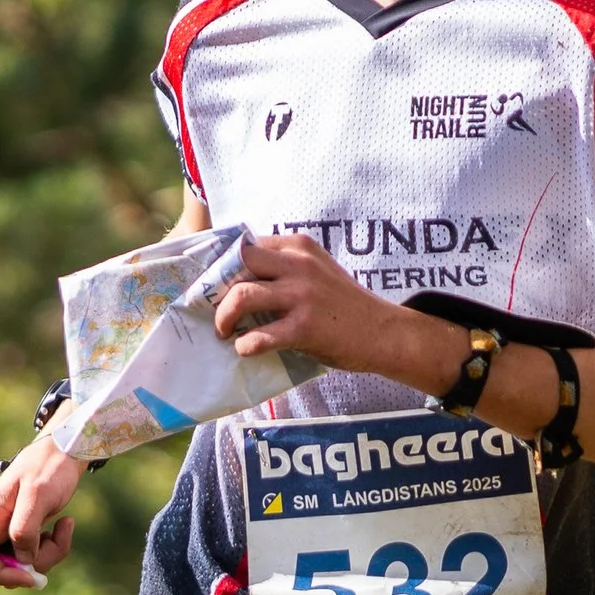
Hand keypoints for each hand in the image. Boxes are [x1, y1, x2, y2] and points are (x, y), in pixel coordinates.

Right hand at [0, 434, 85, 588]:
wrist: (63, 453)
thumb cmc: (48, 468)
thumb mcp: (38, 495)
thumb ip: (25, 529)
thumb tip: (22, 560)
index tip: (29, 572)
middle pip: (1, 570)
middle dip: (33, 564)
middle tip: (55, 541)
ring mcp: (6, 534)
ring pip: (22, 566)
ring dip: (50, 553)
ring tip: (65, 525)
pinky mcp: (23, 535)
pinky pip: (35, 556)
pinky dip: (53, 547)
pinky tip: (63, 524)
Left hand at [211, 231, 448, 383]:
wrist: (382, 331)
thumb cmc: (345, 304)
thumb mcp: (317, 270)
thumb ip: (285, 266)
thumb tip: (239, 275)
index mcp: (298, 247)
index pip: (246, 245)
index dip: (222, 265)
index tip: (211, 283)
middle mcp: (298, 265)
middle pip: (238, 263)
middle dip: (217, 286)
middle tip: (213, 307)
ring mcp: (302, 295)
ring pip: (242, 295)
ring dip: (224, 317)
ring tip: (224, 331)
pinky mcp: (305, 327)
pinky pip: (261, 336)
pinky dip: (245, 345)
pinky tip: (245, 349)